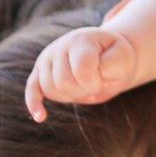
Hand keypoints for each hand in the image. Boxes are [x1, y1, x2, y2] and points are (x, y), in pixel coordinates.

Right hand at [24, 26, 138, 117]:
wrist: (105, 50)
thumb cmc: (115, 56)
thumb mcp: (123, 57)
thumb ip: (114, 64)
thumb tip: (95, 74)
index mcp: (81, 40)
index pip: (81, 70)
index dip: (94, 83)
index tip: (104, 81)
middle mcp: (59, 46)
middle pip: (64, 83)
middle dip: (83, 91)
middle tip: (95, 84)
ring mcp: (47, 58)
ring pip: (50, 90)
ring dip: (70, 96)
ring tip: (84, 86)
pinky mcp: (39, 72)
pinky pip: (32, 89)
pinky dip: (34, 103)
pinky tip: (41, 117)